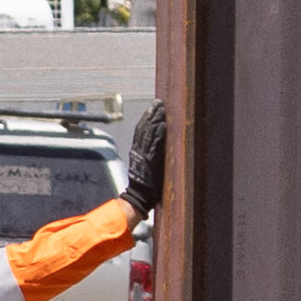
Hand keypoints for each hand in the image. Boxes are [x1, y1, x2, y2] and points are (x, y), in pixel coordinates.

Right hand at [113, 101, 169, 218]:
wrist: (138, 197)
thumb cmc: (144, 185)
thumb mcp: (144, 166)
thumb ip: (148, 155)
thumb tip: (158, 143)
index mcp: (136, 151)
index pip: (141, 130)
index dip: (147, 117)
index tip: (153, 107)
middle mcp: (138, 151)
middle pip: (143, 128)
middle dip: (151, 114)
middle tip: (158, 103)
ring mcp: (144, 155)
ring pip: (148, 133)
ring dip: (155, 120)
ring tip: (161, 109)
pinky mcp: (150, 161)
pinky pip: (154, 145)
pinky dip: (158, 134)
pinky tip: (163, 125)